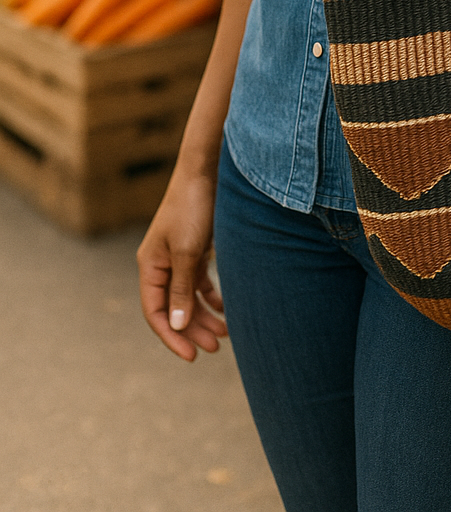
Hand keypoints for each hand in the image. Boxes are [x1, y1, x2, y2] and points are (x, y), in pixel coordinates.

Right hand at [137, 169, 227, 361]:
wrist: (208, 169)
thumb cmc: (193, 208)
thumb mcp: (187, 252)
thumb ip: (181, 290)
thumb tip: (176, 326)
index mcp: (150, 265)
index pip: (155, 312)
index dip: (171, 336)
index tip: (192, 356)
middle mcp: (161, 264)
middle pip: (174, 308)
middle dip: (193, 329)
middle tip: (216, 348)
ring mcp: (179, 256)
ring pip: (189, 297)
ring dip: (204, 316)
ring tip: (226, 333)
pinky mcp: (196, 248)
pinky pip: (200, 282)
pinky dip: (212, 296)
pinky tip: (226, 307)